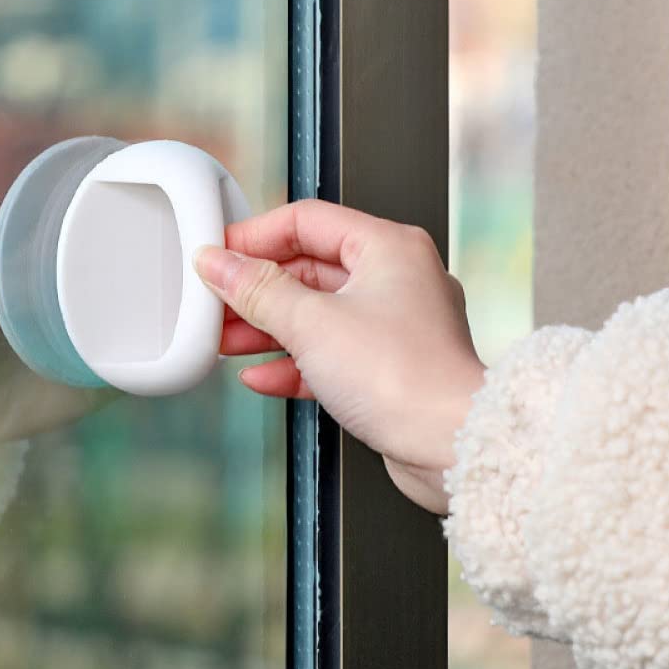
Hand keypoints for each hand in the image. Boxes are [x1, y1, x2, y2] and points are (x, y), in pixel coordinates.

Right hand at [194, 199, 484, 513]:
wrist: (451, 447)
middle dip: (257, 289)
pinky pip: (330, 354)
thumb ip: (258, 290)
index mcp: (389, 247)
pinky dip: (294, 362)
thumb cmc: (406, 377)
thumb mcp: (312, 323)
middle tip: (216, 302)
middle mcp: (397, 279)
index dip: (255, 236)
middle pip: (310, 268)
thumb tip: (219, 264)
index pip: (307, 221)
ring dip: (269, 328)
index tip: (218, 254)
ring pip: (318, 314)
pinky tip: (260, 375)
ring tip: (226, 340)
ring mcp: (395, 326)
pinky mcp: (389, 368)